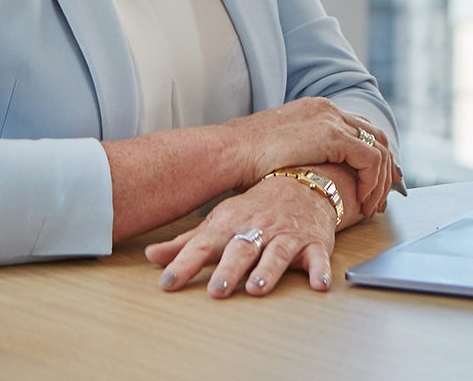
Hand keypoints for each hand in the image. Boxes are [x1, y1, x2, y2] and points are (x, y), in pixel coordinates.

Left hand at [145, 176, 337, 296]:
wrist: (302, 183)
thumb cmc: (255, 209)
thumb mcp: (219, 222)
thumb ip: (187, 243)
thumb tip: (152, 255)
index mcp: (229, 224)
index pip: (202, 245)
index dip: (183, 264)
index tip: (167, 284)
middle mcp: (257, 229)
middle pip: (241, 250)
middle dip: (229, 269)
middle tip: (217, 290)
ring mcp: (285, 236)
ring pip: (276, 253)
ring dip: (268, 271)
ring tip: (257, 289)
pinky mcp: (313, 244)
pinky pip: (318, 257)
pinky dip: (320, 271)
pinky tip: (319, 284)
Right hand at [218, 97, 399, 215]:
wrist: (230, 152)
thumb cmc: (245, 160)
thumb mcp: (281, 152)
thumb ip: (303, 157)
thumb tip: (309, 179)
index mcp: (315, 110)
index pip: (358, 129)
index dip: (373, 157)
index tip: (376, 182)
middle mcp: (327, 109)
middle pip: (375, 135)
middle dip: (386, 167)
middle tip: (385, 196)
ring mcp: (330, 119)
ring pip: (378, 148)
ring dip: (380, 180)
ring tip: (373, 207)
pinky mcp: (331, 135)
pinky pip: (370, 159)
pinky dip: (372, 182)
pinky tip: (363, 201)